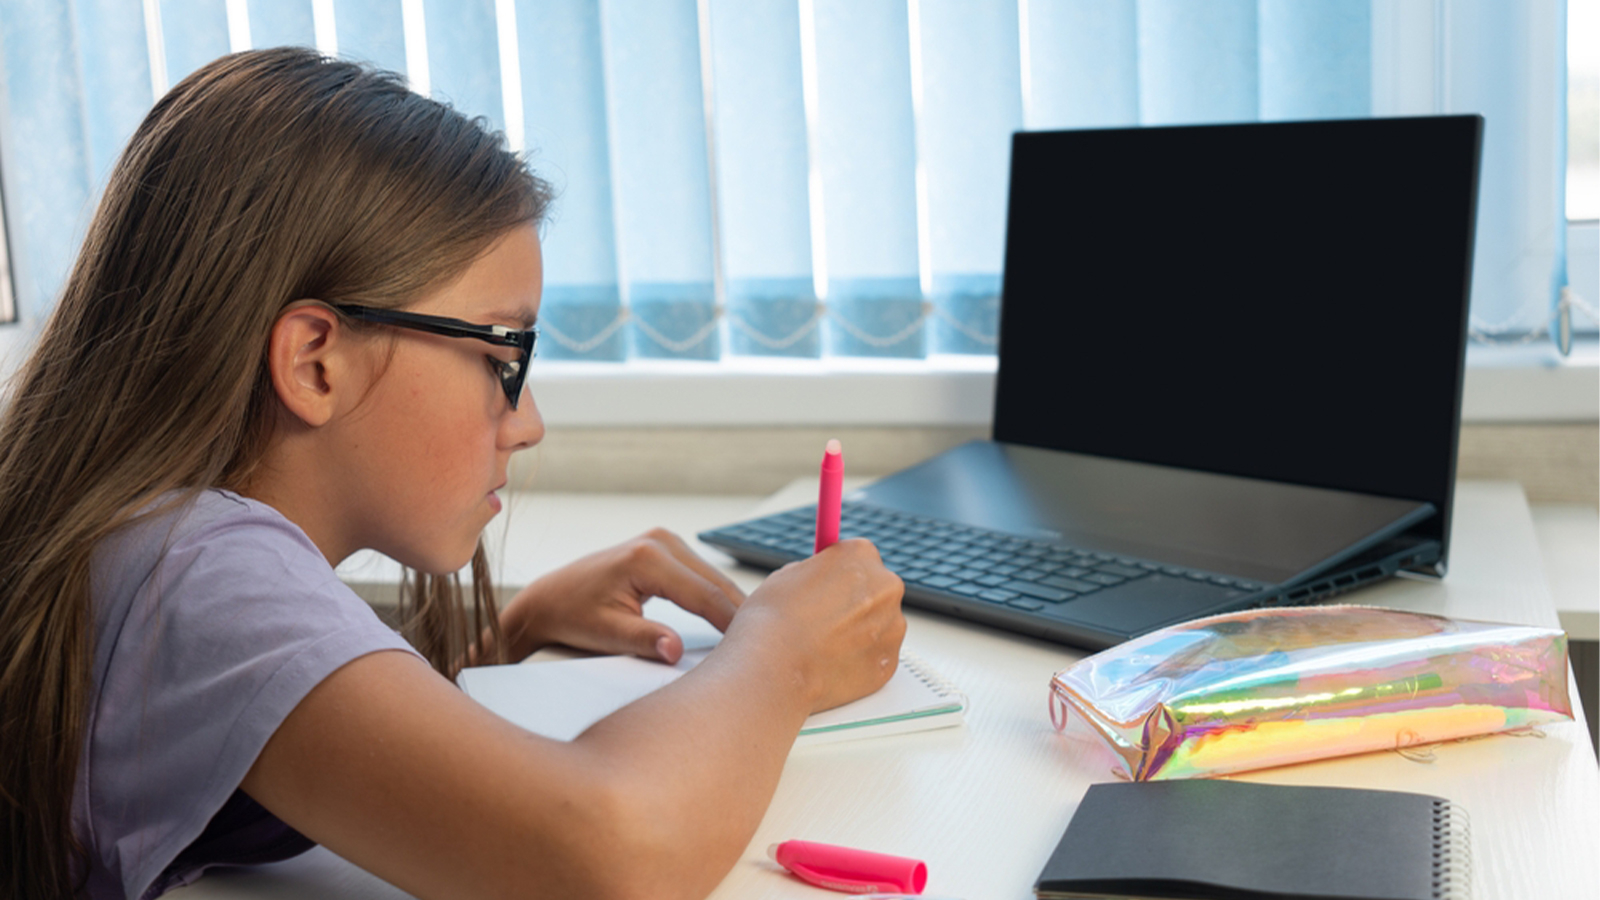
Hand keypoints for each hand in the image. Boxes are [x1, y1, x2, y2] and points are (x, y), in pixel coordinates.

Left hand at [498, 528, 745, 663]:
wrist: (550, 599)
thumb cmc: (572, 616)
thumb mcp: (605, 633)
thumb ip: (643, 640)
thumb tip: (676, 652)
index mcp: (648, 558)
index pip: (704, 595)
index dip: (732, 623)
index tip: (755, 648)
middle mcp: (661, 541)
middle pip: (716, 583)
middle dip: (741, 614)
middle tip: (769, 645)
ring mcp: (666, 541)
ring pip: (714, 579)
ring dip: (732, 606)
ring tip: (758, 637)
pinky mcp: (667, 548)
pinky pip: (703, 576)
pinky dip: (718, 598)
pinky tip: (734, 621)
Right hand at [725, 538, 906, 713]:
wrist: (772, 669)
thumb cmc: (773, 620)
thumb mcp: (787, 575)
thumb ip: (816, 574)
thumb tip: (824, 582)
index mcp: (861, 554)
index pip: (860, 557)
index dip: (841, 574)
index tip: (832, 585)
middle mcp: (886, 586)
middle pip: (877, 590)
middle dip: (856, 603)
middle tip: (825, 619)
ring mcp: (892, 627)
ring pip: (880, 626)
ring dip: (860, 633)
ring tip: (822, 646)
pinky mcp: (890, 662)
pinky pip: (877, 657)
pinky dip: (860, 661)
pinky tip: (831, 664)